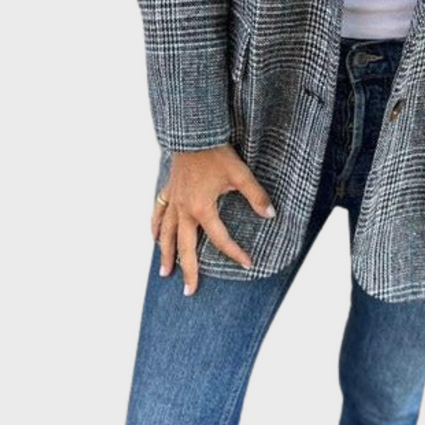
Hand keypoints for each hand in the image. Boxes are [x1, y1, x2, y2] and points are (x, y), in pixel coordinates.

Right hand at [152, 143, 276, 295]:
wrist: (193, 133)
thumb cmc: (216, 153)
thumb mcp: (241, 174)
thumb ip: (256, 196)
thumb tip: (270, 215)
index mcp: (202, 209)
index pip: (220, 239)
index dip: (235, 253)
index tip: (246, 264)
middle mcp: (184, 210)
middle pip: (185, 247)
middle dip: (188, 270)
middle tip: (189, 290)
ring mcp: (174, 201)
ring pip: (166, 234)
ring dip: (166, 254)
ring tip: (164, 273)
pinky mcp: (169, 190)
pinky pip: (158, 213)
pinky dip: (155, 227)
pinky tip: (154, 238)